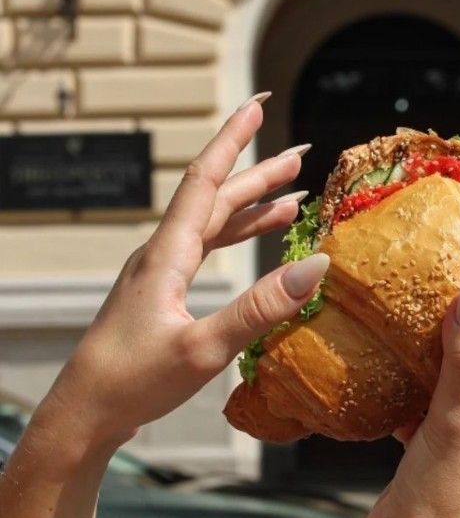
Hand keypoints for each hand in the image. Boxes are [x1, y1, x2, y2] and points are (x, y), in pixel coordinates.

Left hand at [37, 96, 327, 451]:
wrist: (86, 412)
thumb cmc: (134, 382)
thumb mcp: (205, 348)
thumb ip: (261, 307)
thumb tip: (315, 266)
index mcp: (166, 255)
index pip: (203, 181)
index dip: (232, 140)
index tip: (256, 105)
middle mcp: (161, 253)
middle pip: (214, 198)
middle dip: (256, 173)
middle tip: (297, 154)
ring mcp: (160, 272)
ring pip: (212, 223)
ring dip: (251, 205)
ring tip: (291, 194)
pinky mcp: (163, 291)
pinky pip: (206, 248)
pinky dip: (237, 236)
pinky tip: (257, 238)